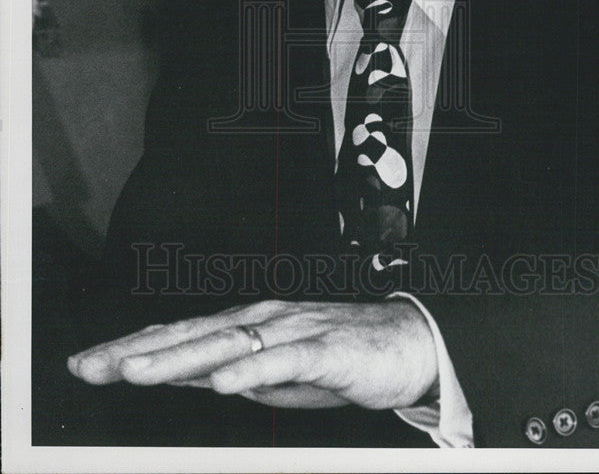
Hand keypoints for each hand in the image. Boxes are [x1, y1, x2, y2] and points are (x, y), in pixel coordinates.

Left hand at [67, 300, 437, 409]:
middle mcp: (262, 320)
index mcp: (247, 325)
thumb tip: (191, 379)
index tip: (88, 362)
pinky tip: (223, 382)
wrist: (406, 343)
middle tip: (89, 365)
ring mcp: (292, 331)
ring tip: (135, 373)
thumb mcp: (274, 372)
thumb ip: (234, 370)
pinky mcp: (324, 349)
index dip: (133, 348)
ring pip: (226, 344)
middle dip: (136, 352)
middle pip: (190, 336)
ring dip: (177, 358)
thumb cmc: (339, 356)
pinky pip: (283, 361)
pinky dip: (251, 370)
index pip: (179, 336)